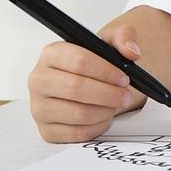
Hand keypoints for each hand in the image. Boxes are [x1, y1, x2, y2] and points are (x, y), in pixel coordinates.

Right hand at [28, 24, 146, 142]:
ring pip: (76, 113)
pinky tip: (105, 117)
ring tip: (116, 105)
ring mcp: (39, 107)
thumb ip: (125, 36)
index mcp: (51, 54)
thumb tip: (131, 52)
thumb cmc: (99, 62)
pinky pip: (75, 134)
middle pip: (75, 88)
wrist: (92, 82)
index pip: (78, 61)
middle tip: (126, 96)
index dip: (106, 72)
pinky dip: (97, 127)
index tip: (124, 78)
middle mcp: (39, 80)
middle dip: (108, 94)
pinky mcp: (46, 130)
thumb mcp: (113, 40)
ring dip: (105, 111)